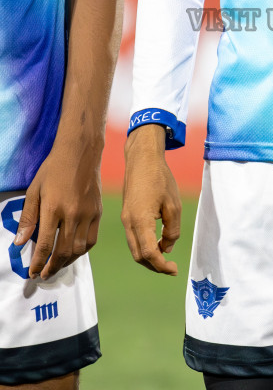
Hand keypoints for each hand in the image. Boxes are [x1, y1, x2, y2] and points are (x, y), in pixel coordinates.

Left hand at [14, 142, 102, 279]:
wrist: (80, 152)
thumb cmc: (53, 169)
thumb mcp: (34, 190)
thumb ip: (28, 218)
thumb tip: (19, 243)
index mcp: (53, 208)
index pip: (44, 245)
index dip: (38, 263)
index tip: (33, 273)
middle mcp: (72, 214)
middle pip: (63, 251)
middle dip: (52, 267)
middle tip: (44, 275)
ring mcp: (87, 214)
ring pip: (79, 249)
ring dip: (67, 262)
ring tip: (58, 266)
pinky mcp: (97, 212)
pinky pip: (91, 239)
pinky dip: (82, 250)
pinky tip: (74, 252)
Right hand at [121, 125, 181, 274]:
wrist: (142, 159)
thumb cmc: (160, 178)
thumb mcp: (173, 205)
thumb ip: (172, 230)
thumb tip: (167, 248)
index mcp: (139, 221)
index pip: (148, 253)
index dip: (161, 266)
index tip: (175, 270)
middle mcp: (128, 223)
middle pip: (139, 256)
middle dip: (154, 266)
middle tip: (171, 268)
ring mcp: (125, 219)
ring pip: (135, 249)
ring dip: (149, 257)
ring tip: (166, 258)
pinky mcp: (126, 215)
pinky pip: (134, 238)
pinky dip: (144, 246)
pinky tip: (158, 243)